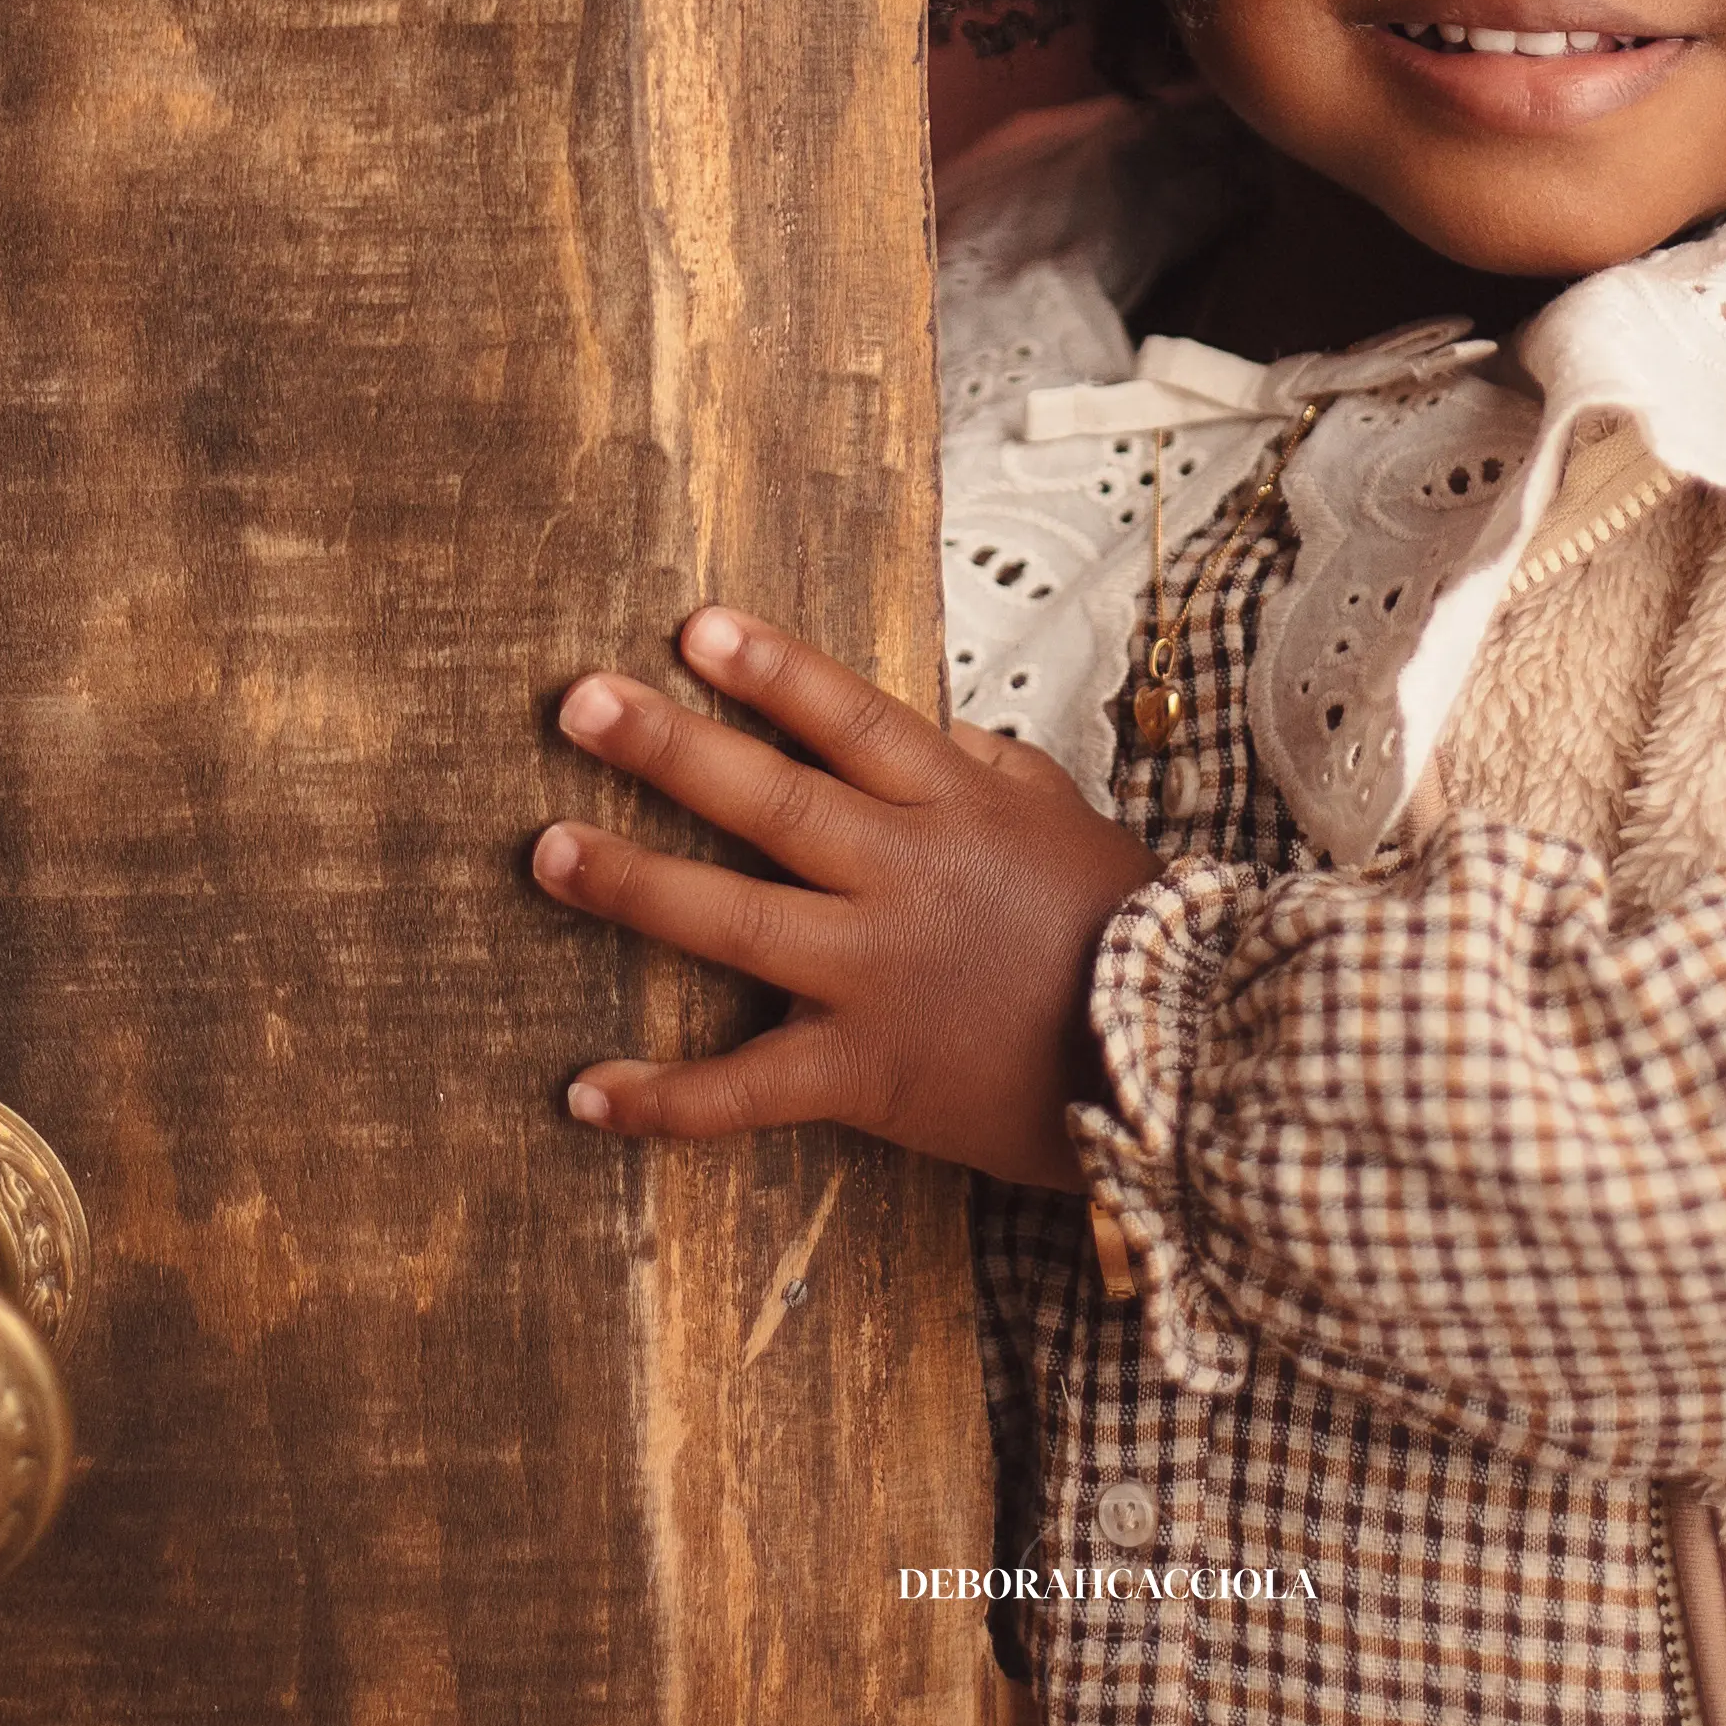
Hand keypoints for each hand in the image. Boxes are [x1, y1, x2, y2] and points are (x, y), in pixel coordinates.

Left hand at [532, 605, 1160, 1187]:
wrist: (1179, 1062)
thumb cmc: (1119, 929)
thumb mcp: (1062, 816)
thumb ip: (983, 764)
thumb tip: (923, 723)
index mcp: (954, 806)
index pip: (850, 719)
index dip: (771, 669)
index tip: (691, 626)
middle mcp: (907, 877)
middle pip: (773, 802)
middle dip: (669, 749)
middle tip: (578, 704)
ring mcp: (880, 975)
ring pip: (737, 923)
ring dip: (635, 886)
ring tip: (546, 850)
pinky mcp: (866, 1074)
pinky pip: (748, 1089)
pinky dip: (665, 1098)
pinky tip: (585, 1093)